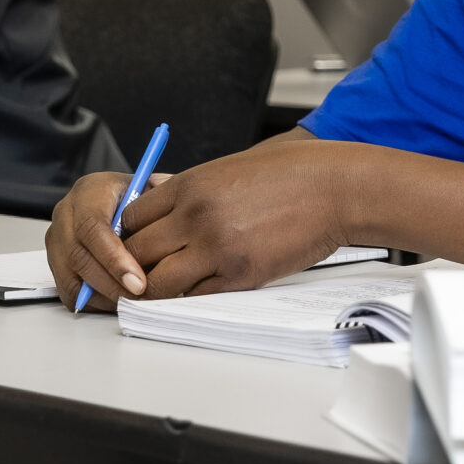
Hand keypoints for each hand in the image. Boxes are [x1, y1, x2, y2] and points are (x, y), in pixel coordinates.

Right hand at [46, 169, 162, 310]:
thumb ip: (162, 199)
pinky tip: (117, 301)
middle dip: (110, 283)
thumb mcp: (150, 187)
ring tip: (131, 303)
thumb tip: (178, 220)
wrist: (112, 198)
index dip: (113, 258)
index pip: (92, 227)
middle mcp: (66, 214)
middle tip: (138, 298)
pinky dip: (92, 302)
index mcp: (88, 192)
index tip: (138, 281)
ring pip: (70, 278)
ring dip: (102, 296)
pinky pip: (68, 291)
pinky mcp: (55, 262)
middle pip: (78, 256)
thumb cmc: (133, 195)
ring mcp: (56, 240)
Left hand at [115, 143, 351, 298]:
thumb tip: (162, 204)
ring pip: (158, 284)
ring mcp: (217, 249)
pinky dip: (191, 296)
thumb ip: (192, 188)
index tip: (139, 242)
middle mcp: (196, 217)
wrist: (334, 189)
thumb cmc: (291, 172)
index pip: (131, 218)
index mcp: (190, 186)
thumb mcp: (230, 167)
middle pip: (136, 253)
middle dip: (134, 266)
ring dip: (157, 288)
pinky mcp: (241, 276)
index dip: (129, 234)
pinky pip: (196, 296)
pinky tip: (200, 288)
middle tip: (141, 273)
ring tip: (165, 288)